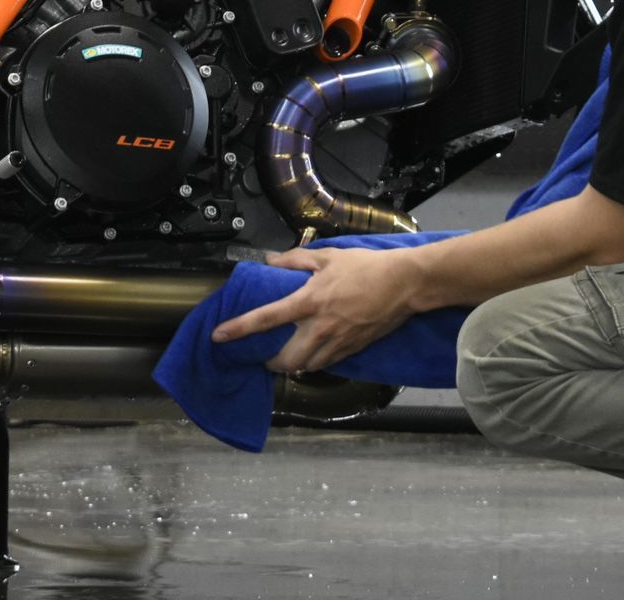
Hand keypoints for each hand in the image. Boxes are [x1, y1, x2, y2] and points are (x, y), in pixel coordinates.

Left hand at [211, 246, 417, 373]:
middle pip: (285, 360)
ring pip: (306, 367)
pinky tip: (312, 354)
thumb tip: (270, 262)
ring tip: (285, 357)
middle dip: (269, 362)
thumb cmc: (366, 267)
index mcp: (309, 301)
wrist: (405, 284)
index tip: (218, 336)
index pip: (266, 318)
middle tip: (262, 354)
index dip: (239, 328)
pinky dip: (314, 363)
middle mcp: (320, 327)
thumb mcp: (327, 256)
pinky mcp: (353, 350)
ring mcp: (338, 343)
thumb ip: (294, 260)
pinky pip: (327, 365)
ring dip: (291, 366)